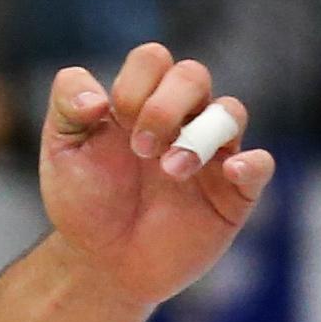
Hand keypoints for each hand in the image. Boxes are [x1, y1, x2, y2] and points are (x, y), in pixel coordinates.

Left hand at [40, 46, 271, 308]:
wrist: (100, 262)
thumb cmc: (83, 200)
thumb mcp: (60, 151)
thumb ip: (67, 107)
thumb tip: (97, 97)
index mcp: (139, 102)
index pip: (152, 59)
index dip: (135, 82)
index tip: (109, 120)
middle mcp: (180, 120)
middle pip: (193, 75)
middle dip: (164, 106)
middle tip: (139, 149)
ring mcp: (210, 152)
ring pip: (230, 111)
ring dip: (199, 135)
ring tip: (170, 171)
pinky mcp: (233, 192)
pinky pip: (260, 163)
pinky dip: (250, 162)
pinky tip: (228, 171)